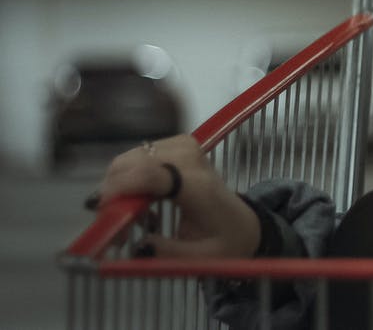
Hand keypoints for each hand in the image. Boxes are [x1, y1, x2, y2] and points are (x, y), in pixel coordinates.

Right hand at [87, 134, 259, 258]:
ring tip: (131, 220)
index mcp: (199, 187)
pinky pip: (136, 158)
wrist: (242, 222)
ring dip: (118, 189)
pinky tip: (141, 203)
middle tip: (116, 228)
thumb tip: (134, 244)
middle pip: (132, 163)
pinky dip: (128, 180)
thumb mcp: (198, 259)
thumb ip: (164, 253)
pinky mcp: (177, 145)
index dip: (118, 189)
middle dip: (113, 195)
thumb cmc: (223, 241)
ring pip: (128, 160)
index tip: (98, 211)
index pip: (151, 174)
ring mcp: (184, 147)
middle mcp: (191, 159)